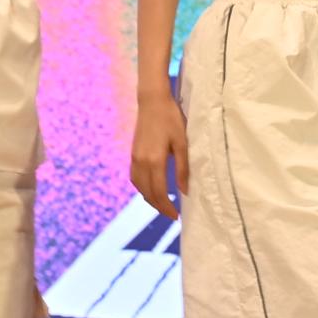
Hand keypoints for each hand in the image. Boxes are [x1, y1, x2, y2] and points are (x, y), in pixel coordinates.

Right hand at [131, 92, 190, 219]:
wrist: (152, 101)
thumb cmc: (171, 119)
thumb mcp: (182, 143)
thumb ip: (183, 168)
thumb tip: (184, 190)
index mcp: (154, 161)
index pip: (159, 192)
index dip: (166, 207)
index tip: (176, 216)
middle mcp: (141, 162)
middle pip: (147, 193)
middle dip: (158, 206)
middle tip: (171, 215)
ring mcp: (134, 158)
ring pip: (139, 186)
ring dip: (149, 198)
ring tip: (162, 205)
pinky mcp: (133, 153)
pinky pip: (135, 177)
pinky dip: (142, 188)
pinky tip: (151, 189)